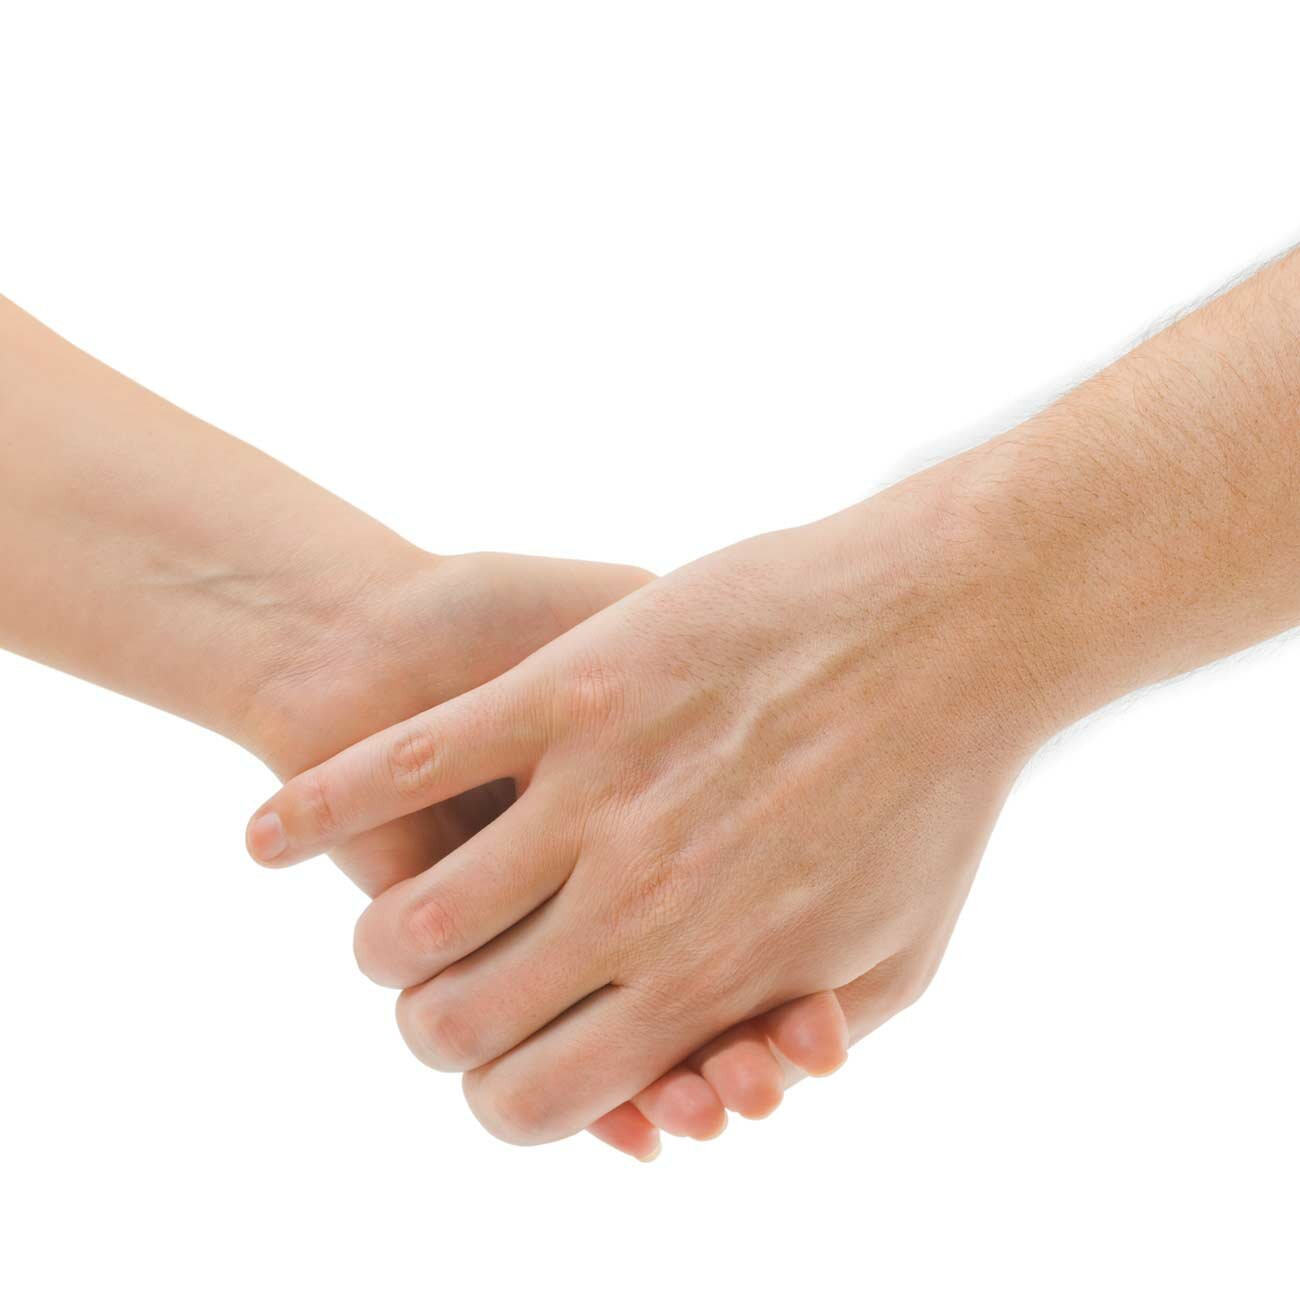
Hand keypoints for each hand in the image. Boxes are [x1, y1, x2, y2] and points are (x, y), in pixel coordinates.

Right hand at [247, 464, 1052, 1144]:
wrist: (939, 624)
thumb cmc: (930, 797)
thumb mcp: (899, 953)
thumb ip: (800, 1032)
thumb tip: (725, 1086)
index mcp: (709, 983)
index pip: (541, 1106)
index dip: (499, 1104)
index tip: (493, 1068)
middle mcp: (639, 911)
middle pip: (459, 1030)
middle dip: (430, 1030)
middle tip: (431, 994)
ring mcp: (595, 797)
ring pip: (420, 925)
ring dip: (380, 940)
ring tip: (384, 918)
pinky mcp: (564, 690)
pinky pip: (407, 766)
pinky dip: (315, 809)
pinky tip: (263, 835)